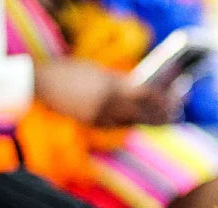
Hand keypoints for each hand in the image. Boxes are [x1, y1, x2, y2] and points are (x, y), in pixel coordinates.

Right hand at [34, 59, 178, 126]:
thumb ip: (120, 82)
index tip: (177, 98)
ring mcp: (100, 116)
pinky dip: (130, 122)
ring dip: (149, 120)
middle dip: (162, 115)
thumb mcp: (99, 72)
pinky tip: (139, 120)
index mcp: (112, 86)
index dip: (164, 99)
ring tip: (163, 118)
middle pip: (144, 114)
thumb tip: (142, 90)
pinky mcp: (92, 123)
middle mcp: (108, 103)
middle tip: (177, 113)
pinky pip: (117, 125)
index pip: (147, 95)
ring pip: (132, 122)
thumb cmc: (71, 71)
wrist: (40, 82)